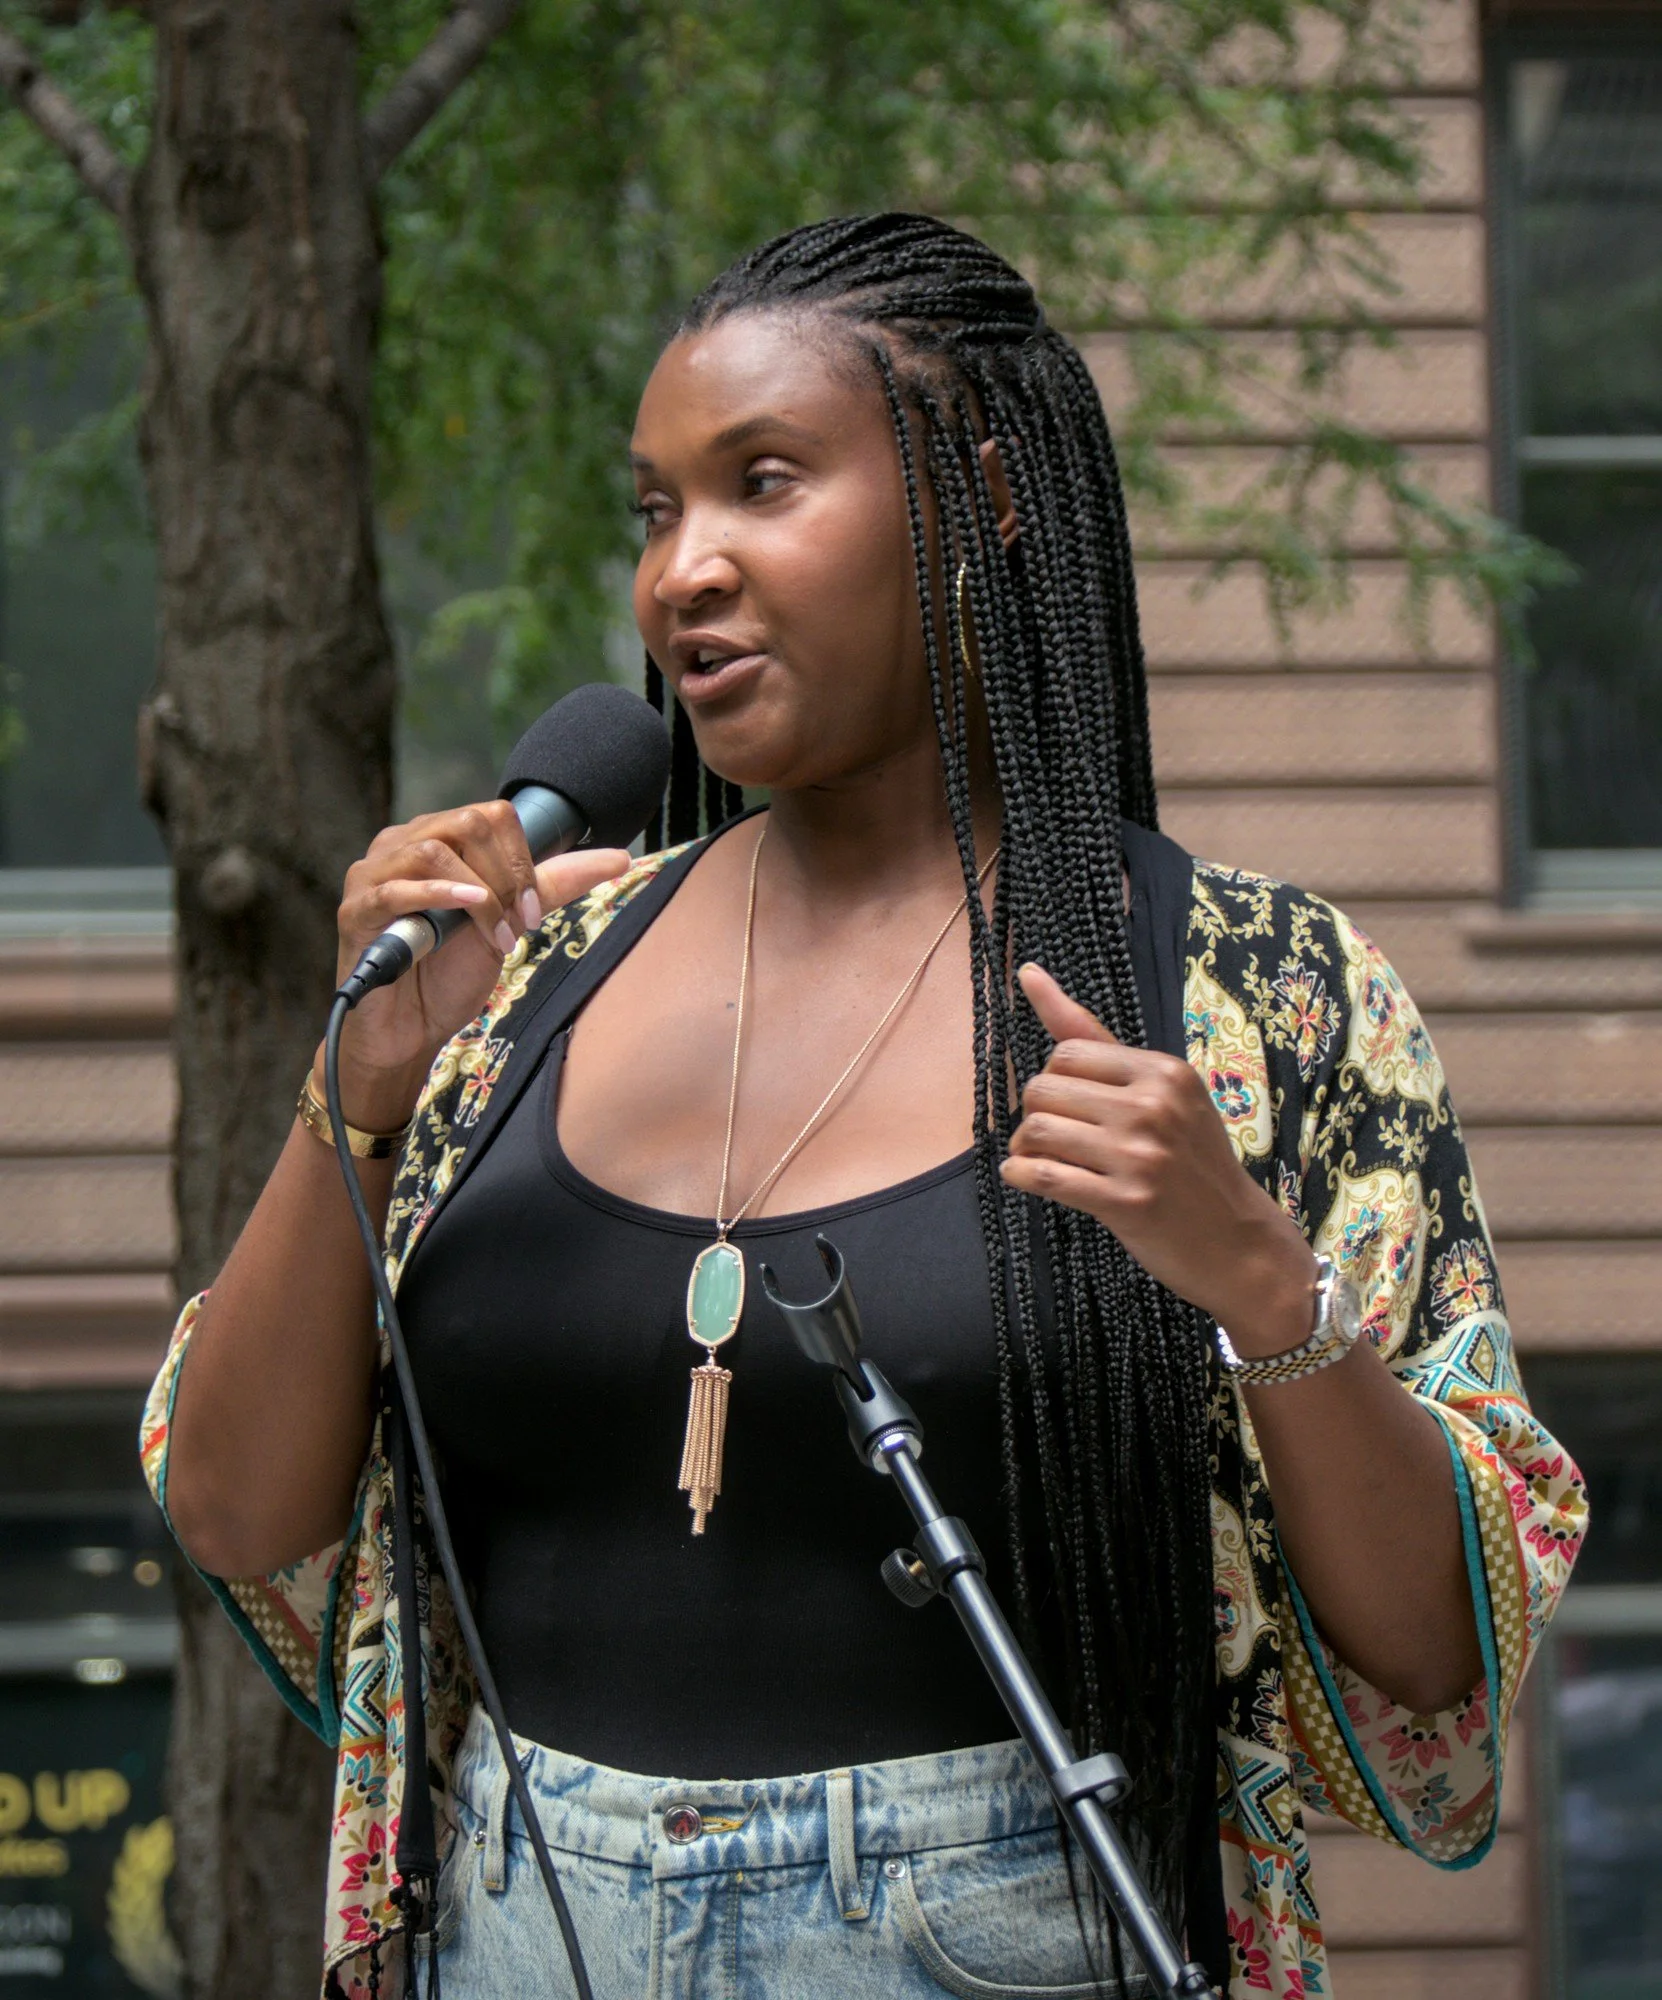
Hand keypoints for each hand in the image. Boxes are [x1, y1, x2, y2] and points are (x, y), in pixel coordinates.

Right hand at [317, 802, 629, 1129]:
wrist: (409, 1033)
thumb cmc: (449, 975)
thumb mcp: (510, 922)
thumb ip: (552, 885)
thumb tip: (618, 857)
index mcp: (437, 839)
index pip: (491, 815)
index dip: (522, 859)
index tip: (532, 911)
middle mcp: (400, 845)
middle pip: (466, 822)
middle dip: (506, 875)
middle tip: (517, 925)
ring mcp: (372, 875)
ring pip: (433, 849)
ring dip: (480, 895)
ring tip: (494, 936)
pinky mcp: (355, 911)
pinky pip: (394, 889)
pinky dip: (437, 895)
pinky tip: (465, 909)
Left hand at [1000, 963, 1316, 1355]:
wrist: (1239, 1244)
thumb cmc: (1192, 1164)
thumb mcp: (1163, 1093)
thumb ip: (1094, 1039)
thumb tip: (1027, 972)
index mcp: (1164, 1071)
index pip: (1066, 1053)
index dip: (1054, 1082)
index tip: (1069, 1108)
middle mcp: (1154, 1106)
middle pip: (1044, 1089)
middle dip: (1035, 1115)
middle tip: (1050, 1139)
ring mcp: (1141, 1155)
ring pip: (1037, 1131)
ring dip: (1024, 1148)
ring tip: (1038, 1159)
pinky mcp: (1126, 1202)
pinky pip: (1043, 1176)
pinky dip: (1020, 1176)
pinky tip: (1025, 1178)